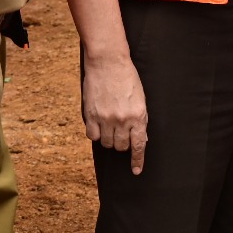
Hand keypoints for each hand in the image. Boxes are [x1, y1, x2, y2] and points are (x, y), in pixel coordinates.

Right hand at [82, 55, 147, 174]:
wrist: (108, 62)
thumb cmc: (127, 78)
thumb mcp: (141, 98)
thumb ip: (140, 119)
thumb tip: (141, 138)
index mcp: (138, 116)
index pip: (139, 145)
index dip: (137, 160)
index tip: (136, 171)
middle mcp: (122, 120)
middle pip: (121, 146)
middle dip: (122, 143)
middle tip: (120, 131)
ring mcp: (106, 118)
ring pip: (106, 143)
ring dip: (108, 138)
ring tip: (109, 124)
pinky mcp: (91, 115)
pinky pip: (92, 136)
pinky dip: (95, 133)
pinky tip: (98, 124)